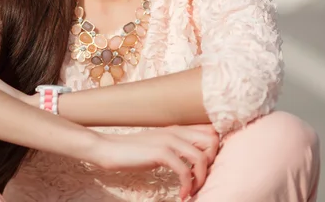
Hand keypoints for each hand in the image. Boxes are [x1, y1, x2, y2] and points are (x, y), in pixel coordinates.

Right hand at [91, 127, 216, 199]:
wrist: (109, 148)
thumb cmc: (133, 150)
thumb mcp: (159, 144)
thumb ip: (177, 146)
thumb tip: (196, 158)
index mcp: (178, 129)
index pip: (211, 131)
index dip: (215, 150)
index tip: (206, 168)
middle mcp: (177, 131)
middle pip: (213, 141)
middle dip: (212, 163)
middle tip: (200, 179)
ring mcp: (169, 141)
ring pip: (202, 158)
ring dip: (201, 179)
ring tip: (191, 190)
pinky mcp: (161, 153)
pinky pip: (185, 171)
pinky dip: (187, 186)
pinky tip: (181, 195)